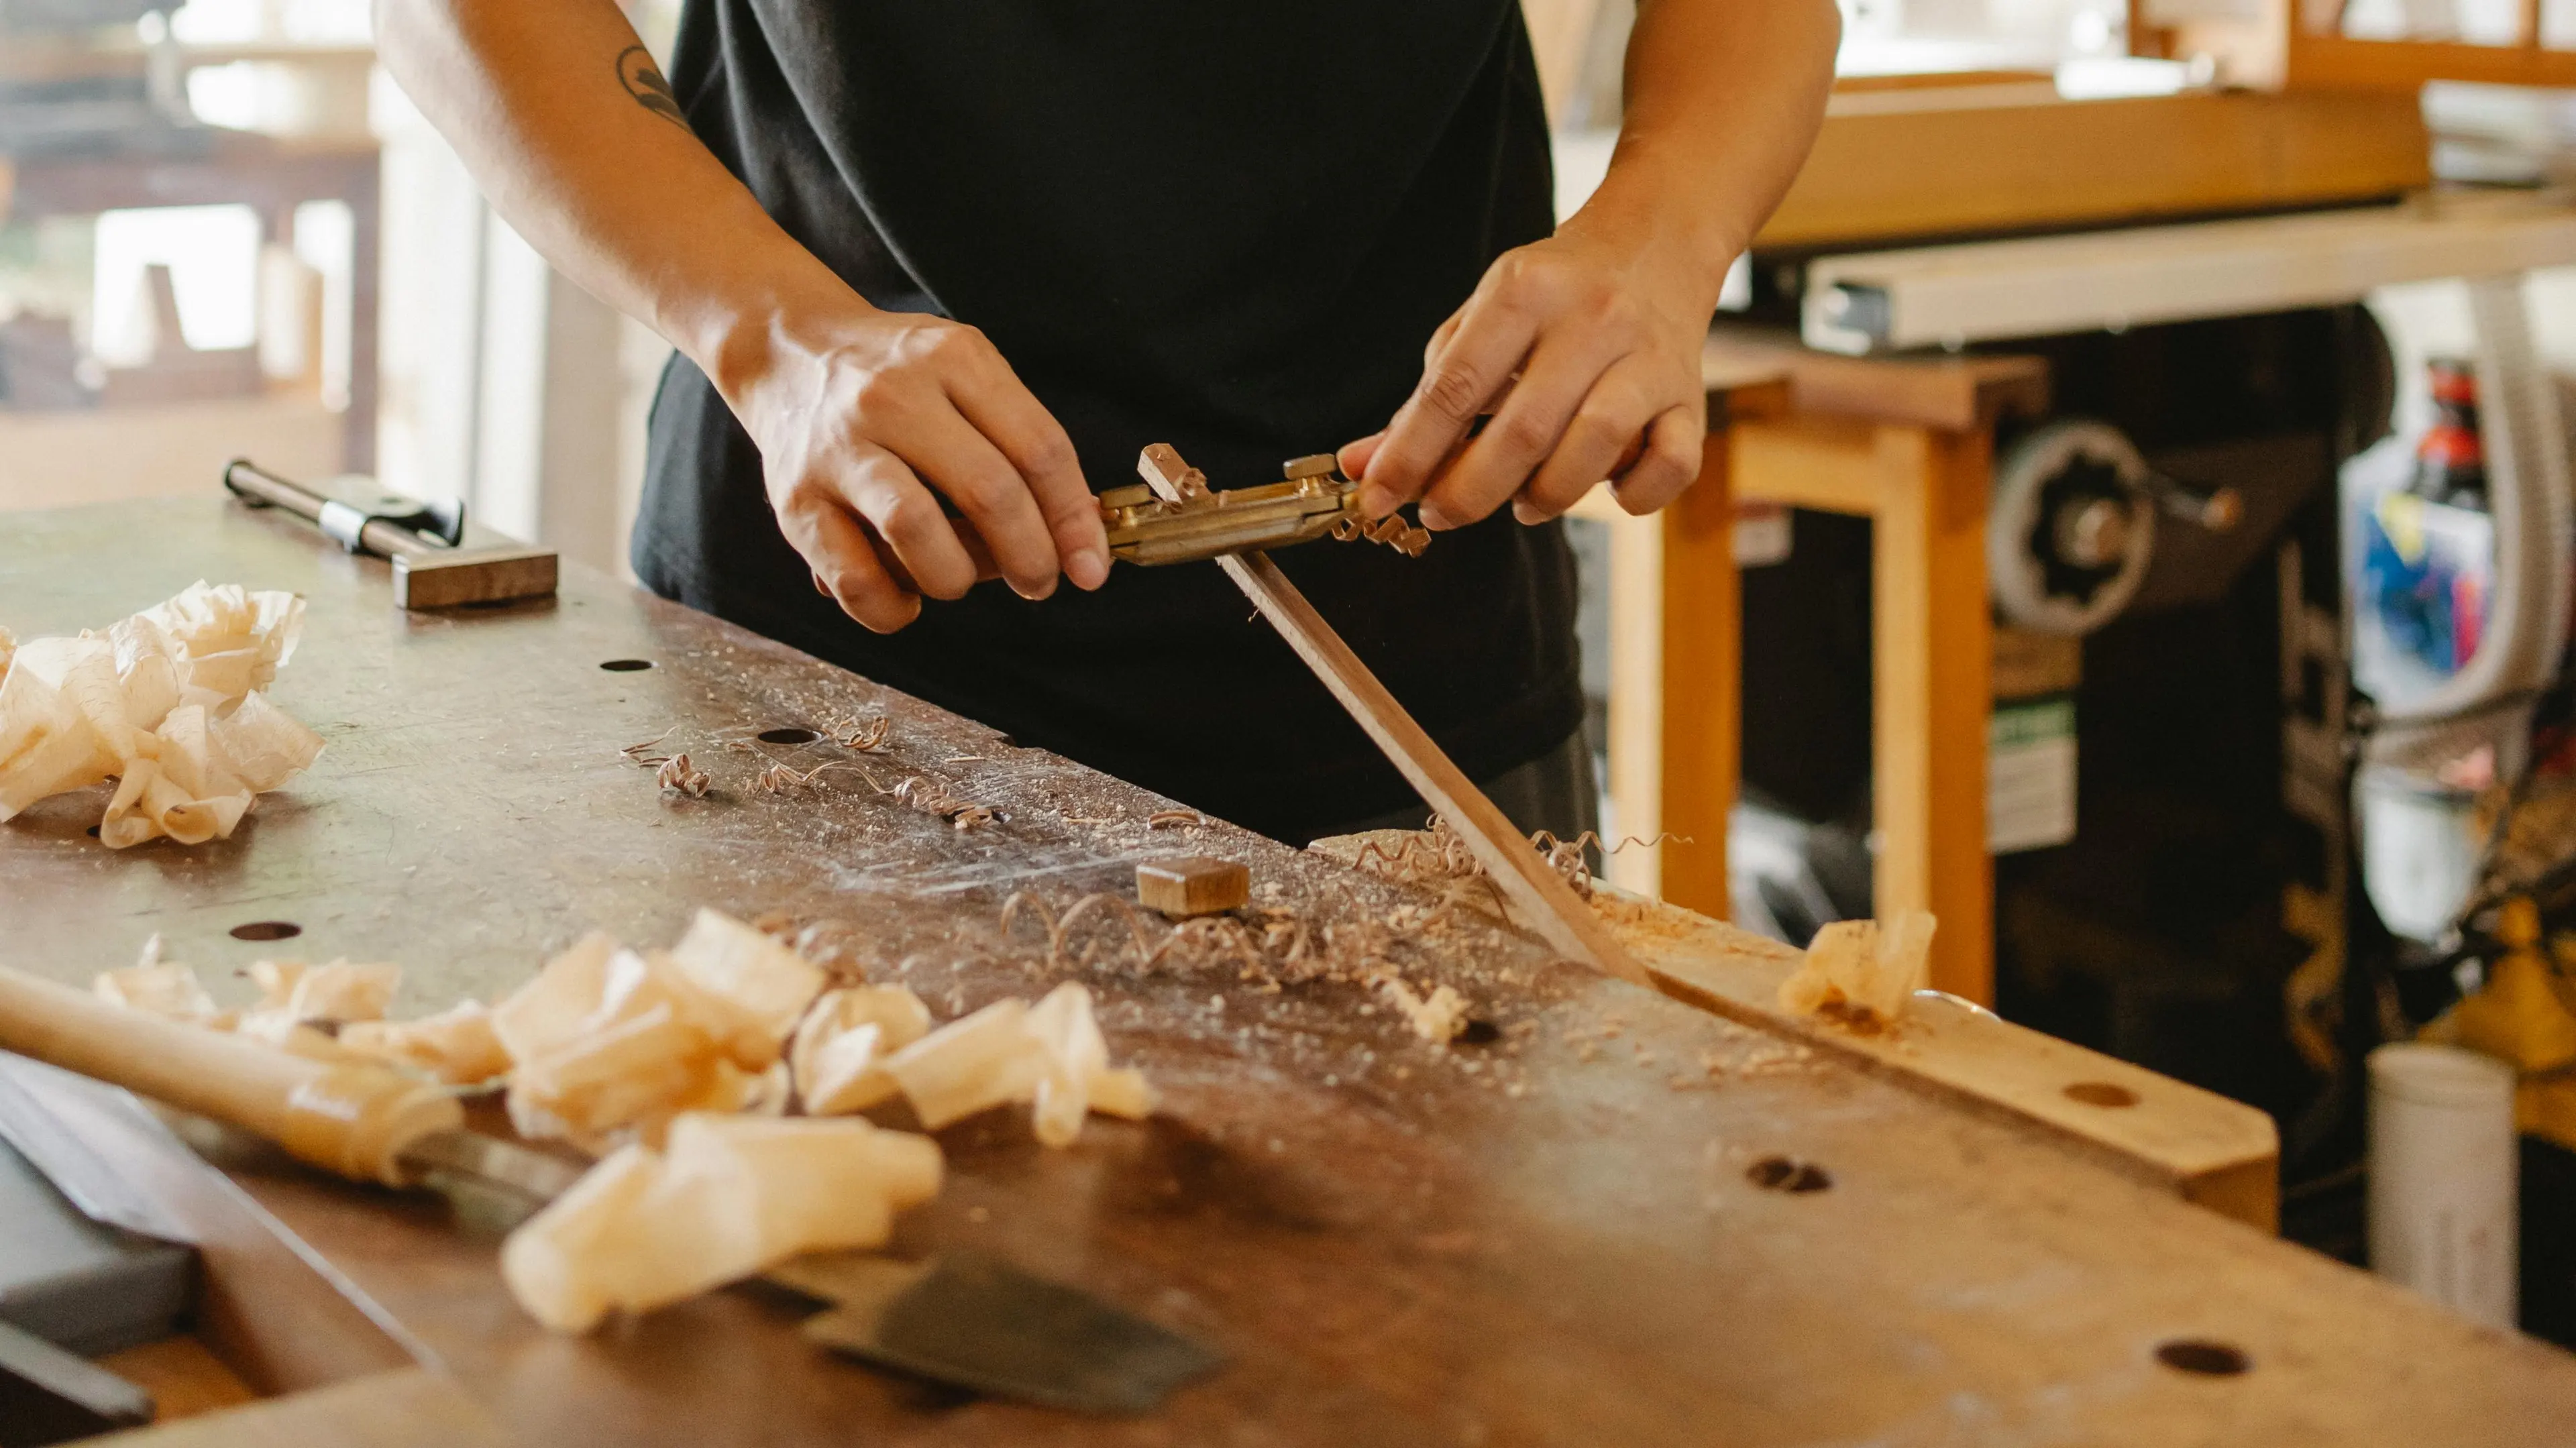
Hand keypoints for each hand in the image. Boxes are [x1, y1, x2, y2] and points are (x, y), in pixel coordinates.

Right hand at [725, 298, 1109, 632]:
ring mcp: (840, 448)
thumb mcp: (966, 373)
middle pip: (989, 491)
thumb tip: (1080, 536)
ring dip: (958, 577)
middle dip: (1031, 556)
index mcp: (953, 359)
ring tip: (959, 578)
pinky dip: (893, 608)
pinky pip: (856, 578)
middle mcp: (893, 397)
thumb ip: (1021, 440)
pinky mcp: (796, 498)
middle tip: (1038, 582)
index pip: (1039, 448)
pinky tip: (907, 596)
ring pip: (918, 531)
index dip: (1074, 518)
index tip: (1091, 566)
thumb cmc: (896, 376)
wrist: (788, 350)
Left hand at [1340, 222, 1726, 530]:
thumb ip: (1425, 399)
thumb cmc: (1553, 295)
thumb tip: (1362, 467)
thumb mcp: (1480, 324)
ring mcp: (1648, 358)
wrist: (1656, 242)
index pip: (1456, 387)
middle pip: (1524, 431)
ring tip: (1523, 501)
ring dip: (1546, 496)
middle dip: (1470, 491)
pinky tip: (1604, 484)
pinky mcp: (1691, 395)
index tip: (1376, 497)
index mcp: (1524, 292)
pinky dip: (1632, 494)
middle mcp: (1592, 319)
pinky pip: (1670, 465)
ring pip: (1595, 451)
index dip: (1410, 454)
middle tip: (1442, 512)